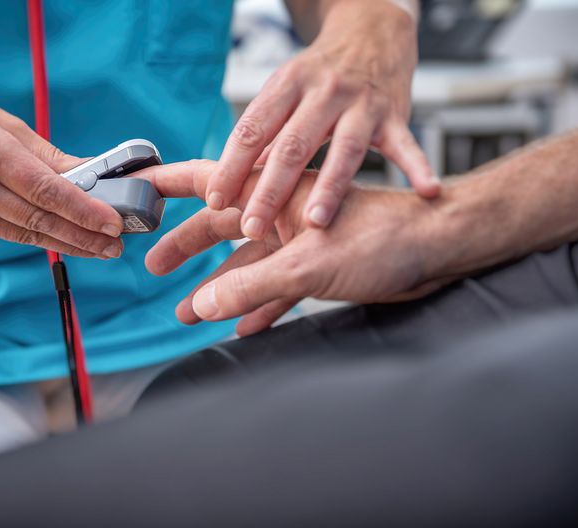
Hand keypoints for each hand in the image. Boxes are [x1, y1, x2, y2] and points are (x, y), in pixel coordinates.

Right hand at [0, 79, 123, 257]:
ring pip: (25, 233)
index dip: (83, 210)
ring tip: (100, 249)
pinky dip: (40, 236)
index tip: (113, 223)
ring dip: (68, 244)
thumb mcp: (2, 122)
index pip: (45, 190)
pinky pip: (7, 233)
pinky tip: (66, 239)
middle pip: (38, 219)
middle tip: (115, 245)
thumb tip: (93, 174)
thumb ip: (48, 155)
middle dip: (83, 236)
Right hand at [137, 160, 441, 335]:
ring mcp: (300, 242)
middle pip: (221, 227)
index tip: (139, 188)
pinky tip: (242, 326)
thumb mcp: (307, 265)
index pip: (210, 181)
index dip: (170, 185)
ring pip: (247, 265)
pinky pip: (278, 289)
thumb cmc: (384, 237)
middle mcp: (283, 214)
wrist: (437, 251)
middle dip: (186, 247)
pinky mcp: (319, 268)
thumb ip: (253, 286)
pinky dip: (259, 306)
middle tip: (156, 265)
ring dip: (219, 288)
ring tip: (189, 311)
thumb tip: (204, 303)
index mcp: (275, 194)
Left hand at [205, 0, 437, 240]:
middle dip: (270, 190)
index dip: (231, 165)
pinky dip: (417, 166)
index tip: (215, 200)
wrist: (372, 35)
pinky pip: (406, 144)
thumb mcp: (285, 95)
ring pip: (343, 149)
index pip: (253, 129)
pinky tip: (426, 190)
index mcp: (286, 87)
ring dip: (330, 188)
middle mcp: (322, 92)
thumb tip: (234, 185)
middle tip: (252, 226)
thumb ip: (265, 139)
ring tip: (315, 223)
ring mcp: (360, 104)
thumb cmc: (320, 77)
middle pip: (292, 146)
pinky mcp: (394, 114)